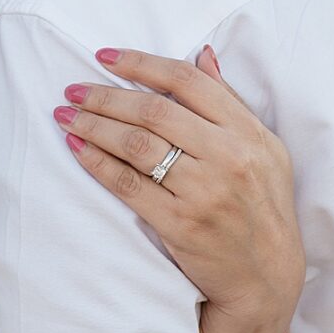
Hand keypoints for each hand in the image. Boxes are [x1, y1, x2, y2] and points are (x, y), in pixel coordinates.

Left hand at [54, 47, 304, 332]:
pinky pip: (128, 184)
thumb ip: (231, 102)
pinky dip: (97, 162)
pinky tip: (78, 149)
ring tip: (66, 117)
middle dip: (105, 96)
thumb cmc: (265, 208)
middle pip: (154, 111)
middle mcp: (227, 156)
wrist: (267, 277)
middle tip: (72, 90)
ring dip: (93, 125)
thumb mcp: (265, 149)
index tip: (105, 58)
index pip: (187, 82)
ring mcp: (203, 191)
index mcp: (248, 132)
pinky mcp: (180, 223)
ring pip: (136, 144)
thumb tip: (202, 55)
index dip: (140, 64)